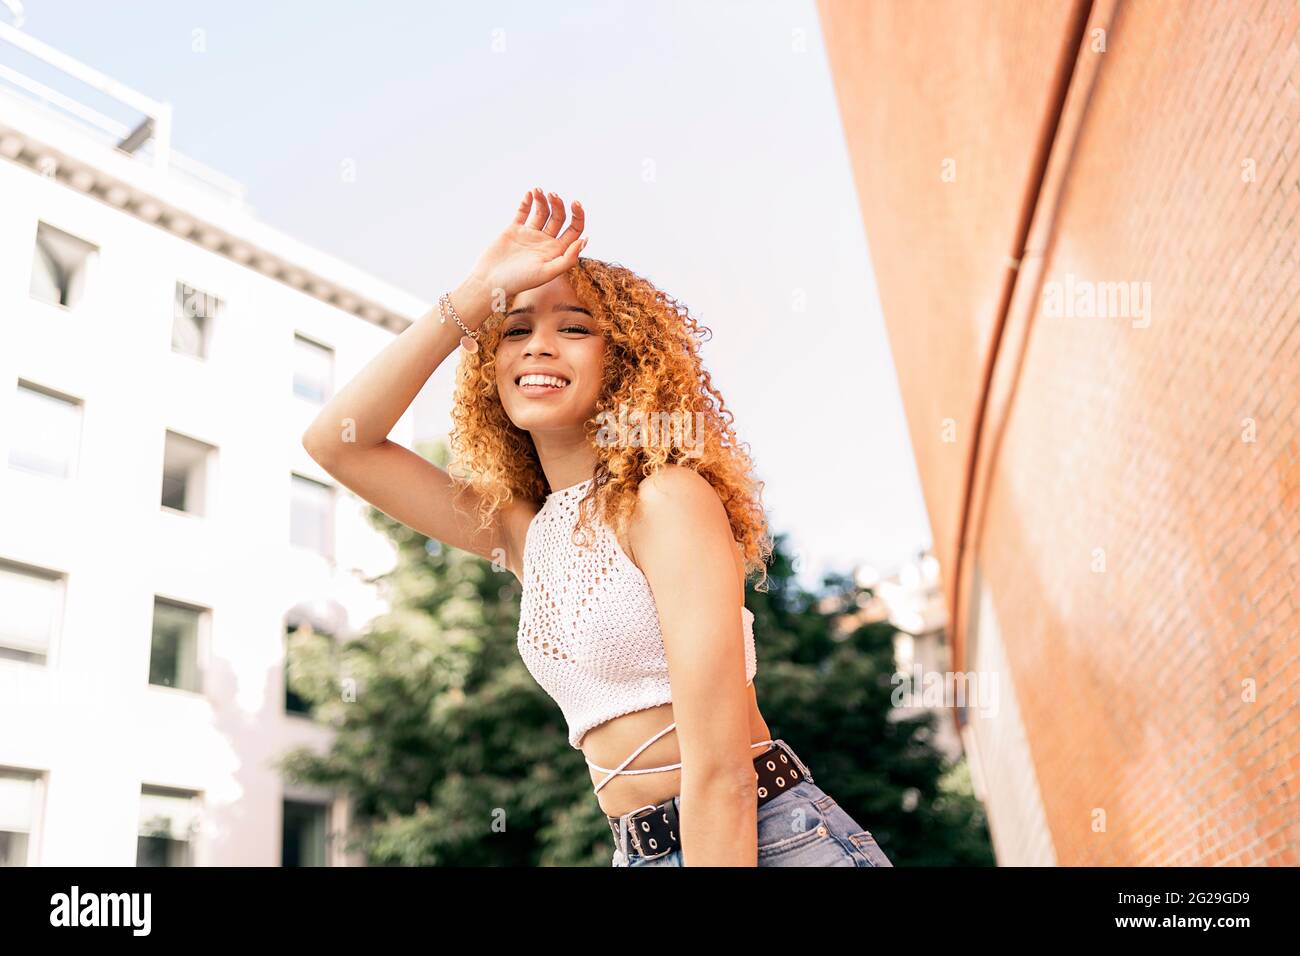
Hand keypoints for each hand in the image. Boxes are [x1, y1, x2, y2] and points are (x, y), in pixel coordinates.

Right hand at [468, 187, 587, 300]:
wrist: (490, 281)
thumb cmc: (519, 281)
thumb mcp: (547, 272)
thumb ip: (567, 259)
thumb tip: (584, 240)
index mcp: (557, 251)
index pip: (574, 230)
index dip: (578, 216)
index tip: (575, 203)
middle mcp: (546, 242)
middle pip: (559, 217)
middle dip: (559, 204)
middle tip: (553, 194)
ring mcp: (530, 235)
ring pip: (542, 212)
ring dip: (543, 199)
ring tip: (539, 190)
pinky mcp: (514, 230)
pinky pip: (523, 212)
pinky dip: (527, 202)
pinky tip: (529, 194)